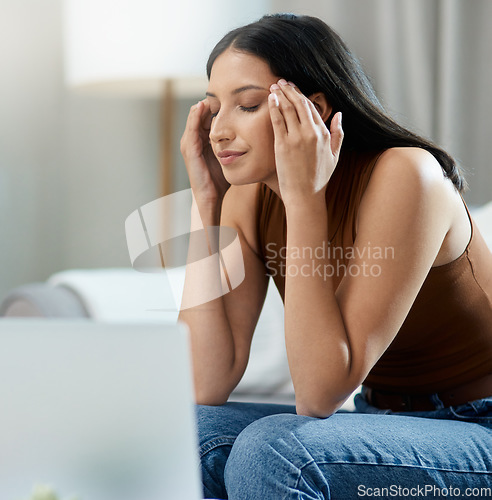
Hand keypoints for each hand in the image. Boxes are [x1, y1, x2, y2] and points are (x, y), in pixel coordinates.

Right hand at [180, 99, 229, 204]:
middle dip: (211, 103)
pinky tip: (202, 106)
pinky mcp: (189, 148)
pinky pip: (192, 127)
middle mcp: (194, 140)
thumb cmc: (220, 180)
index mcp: (203, 141)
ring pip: (195, 118)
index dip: (219, 107)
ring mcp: (189, 143)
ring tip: (210, 93)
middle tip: (221, 89)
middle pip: (202, 114)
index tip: (231, 95)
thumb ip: (233, 145)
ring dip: (202, 106)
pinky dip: (196, 116)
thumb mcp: (227, 157)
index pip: (209, 117)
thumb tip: (251, 135)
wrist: (210, 197)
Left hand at [268, 80, 342, 206]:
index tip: (293, 88)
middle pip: (299, 104)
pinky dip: (274, 107)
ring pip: (288, 108)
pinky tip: (270, 99)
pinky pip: (278, 120)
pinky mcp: (283, 145)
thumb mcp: (334, 155)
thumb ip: (338, 134)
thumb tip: (339, 114)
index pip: (311, 107)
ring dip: (280, 94)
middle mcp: (311, 133)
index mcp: (323, 134)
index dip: (301, 95)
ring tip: (274, 86)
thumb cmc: (319, 178)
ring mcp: (296, 138)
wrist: (305, 195)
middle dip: (289, 90)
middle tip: (281, 82)